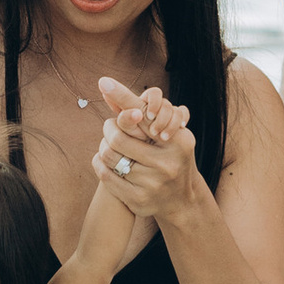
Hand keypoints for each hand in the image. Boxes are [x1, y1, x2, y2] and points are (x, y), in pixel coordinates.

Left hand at [92, 78, 197, 223]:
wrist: (182, 200)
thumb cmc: (172, 157)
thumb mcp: (170, 134)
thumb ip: (144, 114)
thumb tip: (109, 88)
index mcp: (177, 142)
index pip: (142, 114)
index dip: (122, 97)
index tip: (103, 81)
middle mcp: (166, 164)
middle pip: (118, 137)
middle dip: (109, 129)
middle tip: (110, 127)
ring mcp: (153, 185)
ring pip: (109, 157)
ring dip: (103, 147)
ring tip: (108, 144)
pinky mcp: (139, 201)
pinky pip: (106, 176)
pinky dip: (100, 164)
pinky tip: (104, 160)